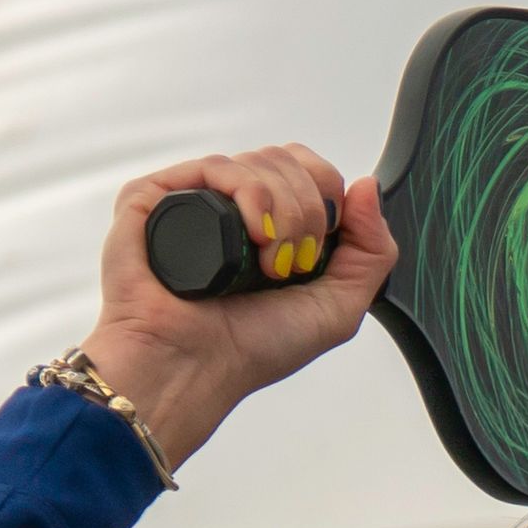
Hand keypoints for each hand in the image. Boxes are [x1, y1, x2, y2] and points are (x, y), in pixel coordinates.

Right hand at [83, 151, 392, 473]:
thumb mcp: (340, 306)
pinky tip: (255, 236)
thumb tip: (367, 186)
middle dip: (311, 211)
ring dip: (286, 212)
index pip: (312, 171)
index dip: (329, 197)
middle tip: (295, 262)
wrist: (194, 366)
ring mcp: (195, 198)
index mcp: (274, 224)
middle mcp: (235, 207)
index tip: (324, 247)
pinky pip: (218, 165)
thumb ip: (372, 249)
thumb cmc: (254, 347)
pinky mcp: (155, 196)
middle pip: (290, 160)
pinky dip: (252, 195)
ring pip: (260, 161)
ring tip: (269, 264)